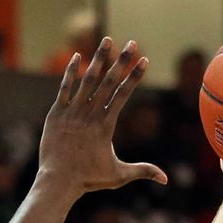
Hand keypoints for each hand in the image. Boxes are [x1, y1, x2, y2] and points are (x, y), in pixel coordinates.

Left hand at [38, 37, 166, 192]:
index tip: (144, 60)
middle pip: (108, 82)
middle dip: (122, 61)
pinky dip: (70, 72)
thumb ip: (142, 171)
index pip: (123, 95)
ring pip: (87, 80)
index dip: (134, 76)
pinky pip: (65, 88)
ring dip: (98, 59)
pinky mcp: (56, 114)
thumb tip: (166, 180)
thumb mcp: (119, 176)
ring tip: (107, 40)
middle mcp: (89, 115)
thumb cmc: (89, 179)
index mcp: (105, 126)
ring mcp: (72, 112)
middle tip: (131, 42)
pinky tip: (77, 56)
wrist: (58, 182)